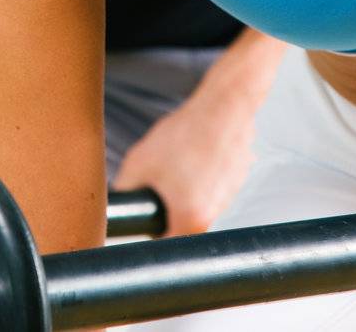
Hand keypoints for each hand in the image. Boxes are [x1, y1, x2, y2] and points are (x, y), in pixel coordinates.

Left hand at [112, 79, 257, 236]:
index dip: (148, 233)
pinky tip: (193, 156)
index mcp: (190, 220)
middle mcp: (214, 217)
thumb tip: (120, 206)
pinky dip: (199, 177)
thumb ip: (125, 191)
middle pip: (180, 226)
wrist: (223, 108)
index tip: (142, 218)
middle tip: (158, 181)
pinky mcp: (235, 183)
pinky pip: (209, 188)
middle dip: (165, 207)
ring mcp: (228, 200)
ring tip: (178, 163)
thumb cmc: (185, 135)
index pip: (164, 246)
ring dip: (183, 191)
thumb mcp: (139, 162)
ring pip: (195, 205)